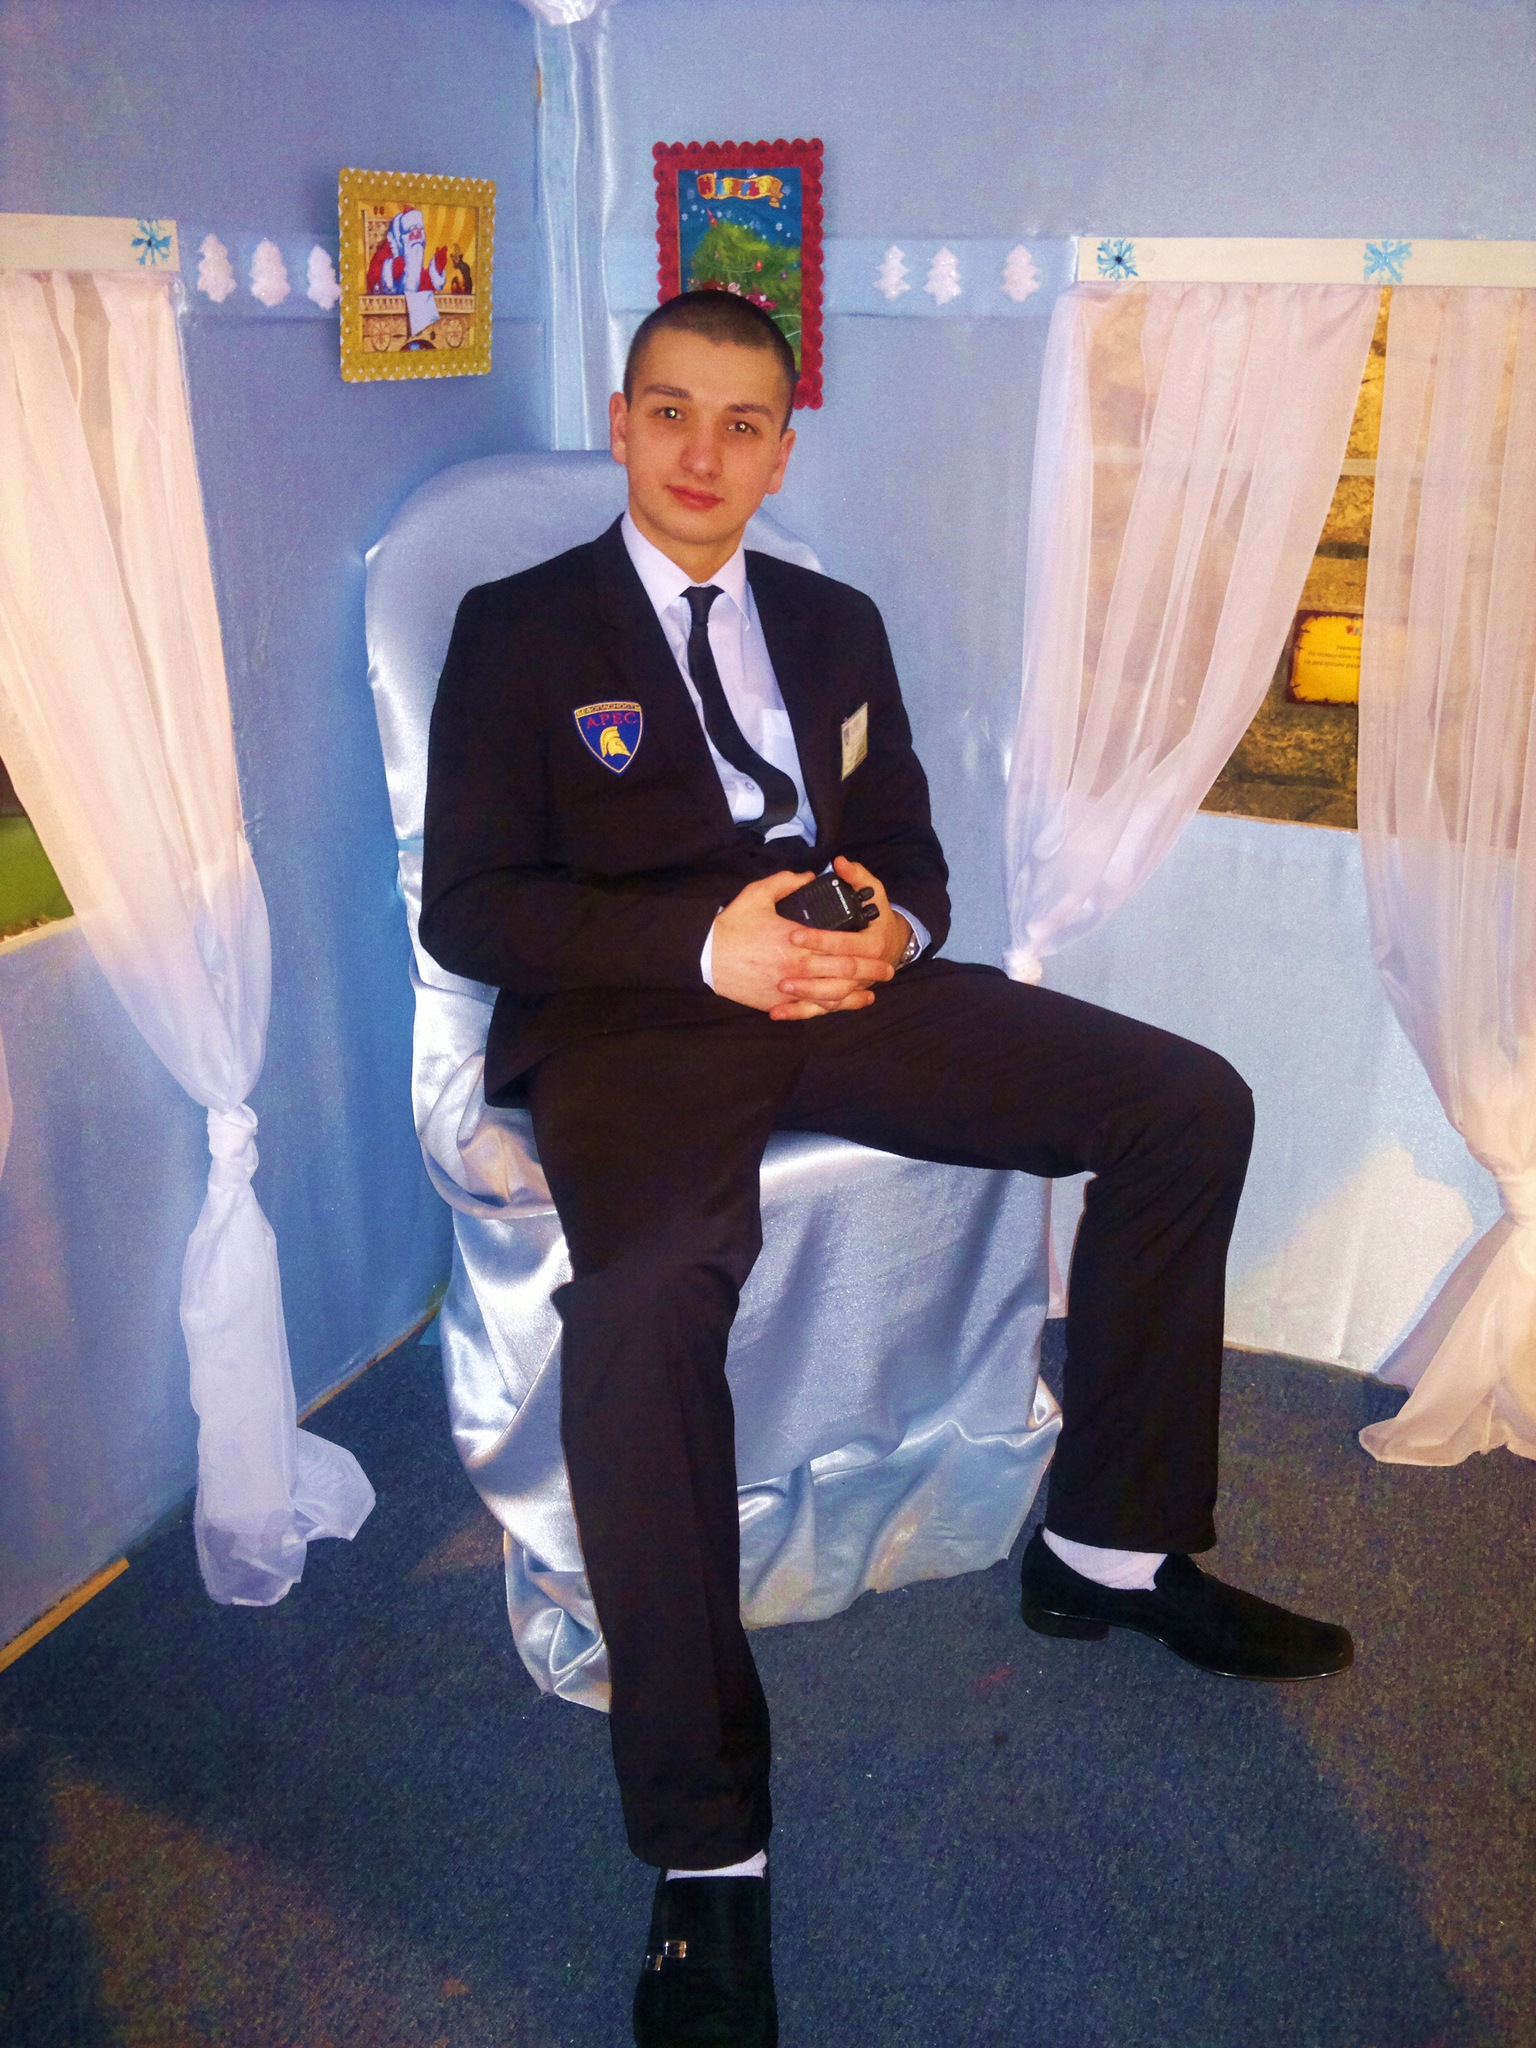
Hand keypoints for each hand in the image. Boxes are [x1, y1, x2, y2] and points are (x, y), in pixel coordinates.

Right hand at [709, 864, 900, 1020]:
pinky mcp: (777, 1002)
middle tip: (887, 970)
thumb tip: (809, 877)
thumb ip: (787, 882)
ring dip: (854, 995)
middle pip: (843, 973)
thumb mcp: (757, 894)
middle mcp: (797, 968)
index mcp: (798, 940)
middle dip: (869, 972)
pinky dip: (828, 1009)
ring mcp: (788, 989)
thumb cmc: (732, 926)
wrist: (705, 956)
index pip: (840, 946)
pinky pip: (809, 1010)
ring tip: (871, 992)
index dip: (865, 950)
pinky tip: (841, 1006)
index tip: (882, 947)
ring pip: (830, 996)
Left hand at [775, 858, 910, 1015]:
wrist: (891, 947)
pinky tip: (776, 1011)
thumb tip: (840, 863)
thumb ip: (857, 877)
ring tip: (780, 987)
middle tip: (782, 965)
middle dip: (810, 970)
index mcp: (872, 943)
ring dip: (805, 995)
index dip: (819, 940)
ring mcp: (853, 988)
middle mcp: (866, 970)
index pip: (845, 944)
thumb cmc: (877, 918)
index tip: (793, 934)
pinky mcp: (840, 998)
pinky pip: (821, 1010)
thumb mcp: (873, 893)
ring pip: (830, 998)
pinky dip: (798, 1013)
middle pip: (838, 974)